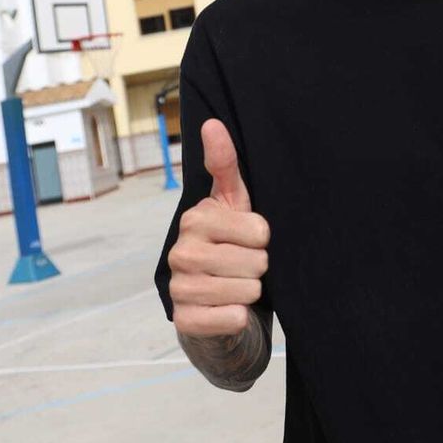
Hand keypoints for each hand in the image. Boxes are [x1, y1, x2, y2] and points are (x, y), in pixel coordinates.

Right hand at [167, 118, 270, 337]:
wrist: (215, 303)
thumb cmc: (230, 246)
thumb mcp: (234, 203)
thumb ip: (225, 165)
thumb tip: (211, 122)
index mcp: (196, 219)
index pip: (259, 231)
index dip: (263, 239)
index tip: (249, 240)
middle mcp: (181, 251)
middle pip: (256, 262)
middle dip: (258, 268)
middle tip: (243, 266)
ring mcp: (179, 286)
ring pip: (247, 290)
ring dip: (250, 292)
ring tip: (236, 286)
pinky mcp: (184, 319)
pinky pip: (232, 318)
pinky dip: (238, 317)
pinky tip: (227, 309)